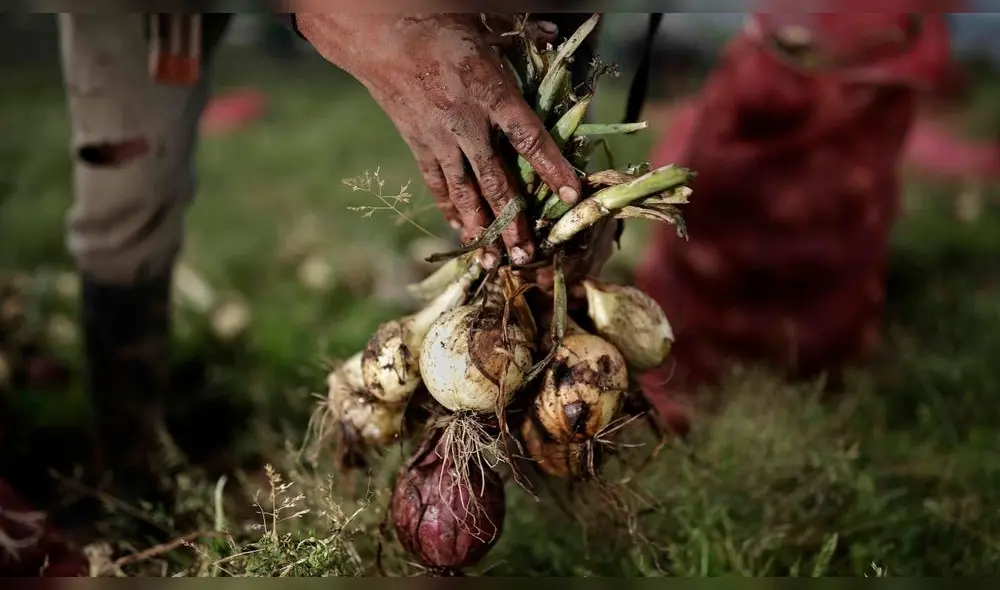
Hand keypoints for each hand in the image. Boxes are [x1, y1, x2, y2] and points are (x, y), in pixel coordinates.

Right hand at [295, 14, 581, 268]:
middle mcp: (464, 121)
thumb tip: (555, 33)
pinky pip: (437, 183)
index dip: (551, 167)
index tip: (572, 194)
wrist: (377, 33)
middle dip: (512, 219)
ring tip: (492, 260)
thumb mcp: (485, 23)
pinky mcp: (417, 143)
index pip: (528, 136)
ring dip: (479, 227)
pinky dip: (450, 208)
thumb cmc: (437, 24)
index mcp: (489, 90)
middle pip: (494, 178)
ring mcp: (438, 137)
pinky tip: (462, 232)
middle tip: (526, 254)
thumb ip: (522, 34)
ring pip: (463, 190)